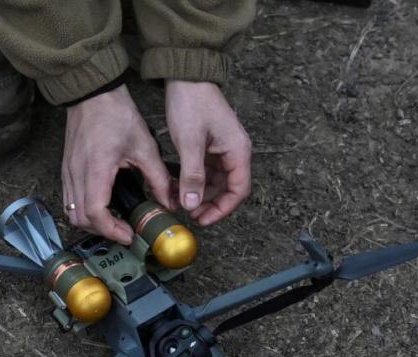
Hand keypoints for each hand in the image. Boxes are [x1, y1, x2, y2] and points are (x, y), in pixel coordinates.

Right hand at [62, 85, 171, 244]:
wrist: (94, 94)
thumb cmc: (116, 114)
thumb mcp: (144, 147)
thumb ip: (158, 178)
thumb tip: (168, 202)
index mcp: (96, 169)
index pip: (95, 213)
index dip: (112, 230)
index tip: (129, 234)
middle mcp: (76, 173)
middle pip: (80, 218)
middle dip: (103, 231)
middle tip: (125, 230)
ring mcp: (68, 171)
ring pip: (71, 211)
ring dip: (91, 222)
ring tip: (115, 221)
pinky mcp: (66, 168)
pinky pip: (69, 198)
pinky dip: (83, 209)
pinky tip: (103, 205)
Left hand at [165, 80, 251, 225]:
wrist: (186, 76)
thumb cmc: (192, 103)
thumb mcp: (190, 143)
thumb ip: (193, 176)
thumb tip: (192, 204)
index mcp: (238, 151)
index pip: (239, 190)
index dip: (223, 209)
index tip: (204, 219)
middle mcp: (235, 151)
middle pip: (228, 188)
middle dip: (209, 203)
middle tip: (190, 213)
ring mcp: (223, 148)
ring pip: (215, 181)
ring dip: (200, 193)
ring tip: (181, 201)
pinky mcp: (211, 145)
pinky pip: (206, 170)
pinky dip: (194, 180)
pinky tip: (178, 185)